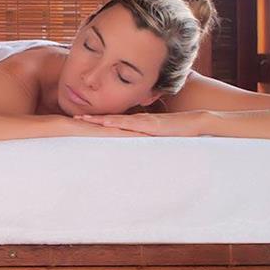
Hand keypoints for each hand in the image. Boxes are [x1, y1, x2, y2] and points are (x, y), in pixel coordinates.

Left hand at [73, 111, 203, 136]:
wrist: (197, 123)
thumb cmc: (179, 132)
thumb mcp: (159, 138)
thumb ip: (148, 141)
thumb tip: (138, 151)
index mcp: (138, 123)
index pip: (114, 122)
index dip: (97, 121)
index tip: (81, 121)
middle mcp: (137, 120)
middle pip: (110, 119)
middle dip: (92, 119)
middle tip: (73, 118)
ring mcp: (143, 121)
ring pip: (116, 120)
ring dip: (98, 120)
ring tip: (81, 119)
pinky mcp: (151, 125)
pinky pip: (131, 124)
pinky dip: (116, 123)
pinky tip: (104, 123)